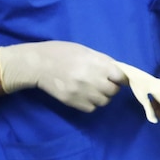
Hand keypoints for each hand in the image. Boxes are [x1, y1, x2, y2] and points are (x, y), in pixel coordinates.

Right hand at [0, 40, 124, 111]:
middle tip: (103, 83)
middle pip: (113, 91)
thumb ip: (103, 62)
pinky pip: (91, 108)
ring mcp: (82, 92)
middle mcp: (91, 79)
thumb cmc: (62, 52)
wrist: (38, 64)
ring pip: (103, 101)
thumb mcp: (85, 51)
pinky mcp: (73, 102)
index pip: (121, 77)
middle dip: (111, 87)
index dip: (122, 79)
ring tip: (92, 89)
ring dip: (101, 96)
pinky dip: (91, 103)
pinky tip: (84, 95)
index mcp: (96, 63)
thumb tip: (120, 73)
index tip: (119, 79)